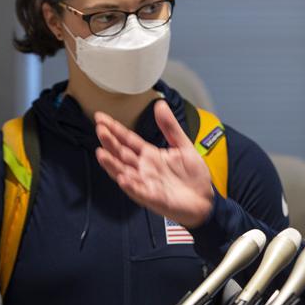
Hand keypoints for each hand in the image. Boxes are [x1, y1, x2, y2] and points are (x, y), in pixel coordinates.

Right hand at [94, 101, 213, 227]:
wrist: (205, 200)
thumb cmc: (193, 176)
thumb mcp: (183, 146)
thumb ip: (170, 127)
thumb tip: (160, 104)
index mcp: (150, 156)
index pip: (128, 140)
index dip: (115, 129)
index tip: (101, 118)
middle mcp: (144, 169)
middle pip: (122, 154)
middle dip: (110, 142)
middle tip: (100, 129)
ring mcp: (147, 184)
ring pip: (125, 173)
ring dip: (112, 164)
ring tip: (101, 153)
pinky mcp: (154, 198)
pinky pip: (140, 192)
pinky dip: (131, 186)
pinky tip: (123, 178)